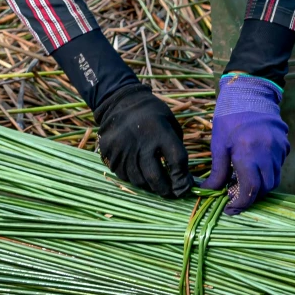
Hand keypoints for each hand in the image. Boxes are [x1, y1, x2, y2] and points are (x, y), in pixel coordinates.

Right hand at [92, 83, 191, 198]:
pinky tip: (139, 173)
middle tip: (171, 193)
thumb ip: (176, 148)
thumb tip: (182, 177)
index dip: (182, 179)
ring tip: (155, 184)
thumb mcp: (170, 123)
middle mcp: (141, 143)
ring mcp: (123, 149)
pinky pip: (123, 175)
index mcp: (160, 132)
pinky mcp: (110, 153)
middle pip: (155, 178)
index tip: (185, 187)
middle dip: (166, 190)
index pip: (177, 162)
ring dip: (150, 186)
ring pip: (139, 180)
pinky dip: (134, 178)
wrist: (120, 100)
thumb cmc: (152, 113)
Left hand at [206, 73, 287, 213]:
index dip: (241, 203)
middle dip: (252, 195)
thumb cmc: (230, 116)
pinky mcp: (285, 145)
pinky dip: (267, 171)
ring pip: (274, 178)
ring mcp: (279, 149)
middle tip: (235, 193)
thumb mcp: (219, 143)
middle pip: (266, 188)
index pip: (251, 189)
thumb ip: (217, 170)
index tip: (231, 208)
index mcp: (248, 152)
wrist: (251, 92)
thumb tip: (210, 191)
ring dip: (261, 184)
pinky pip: (278, 166)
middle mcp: (268, 152)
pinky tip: (254, 165)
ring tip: (244, 179)